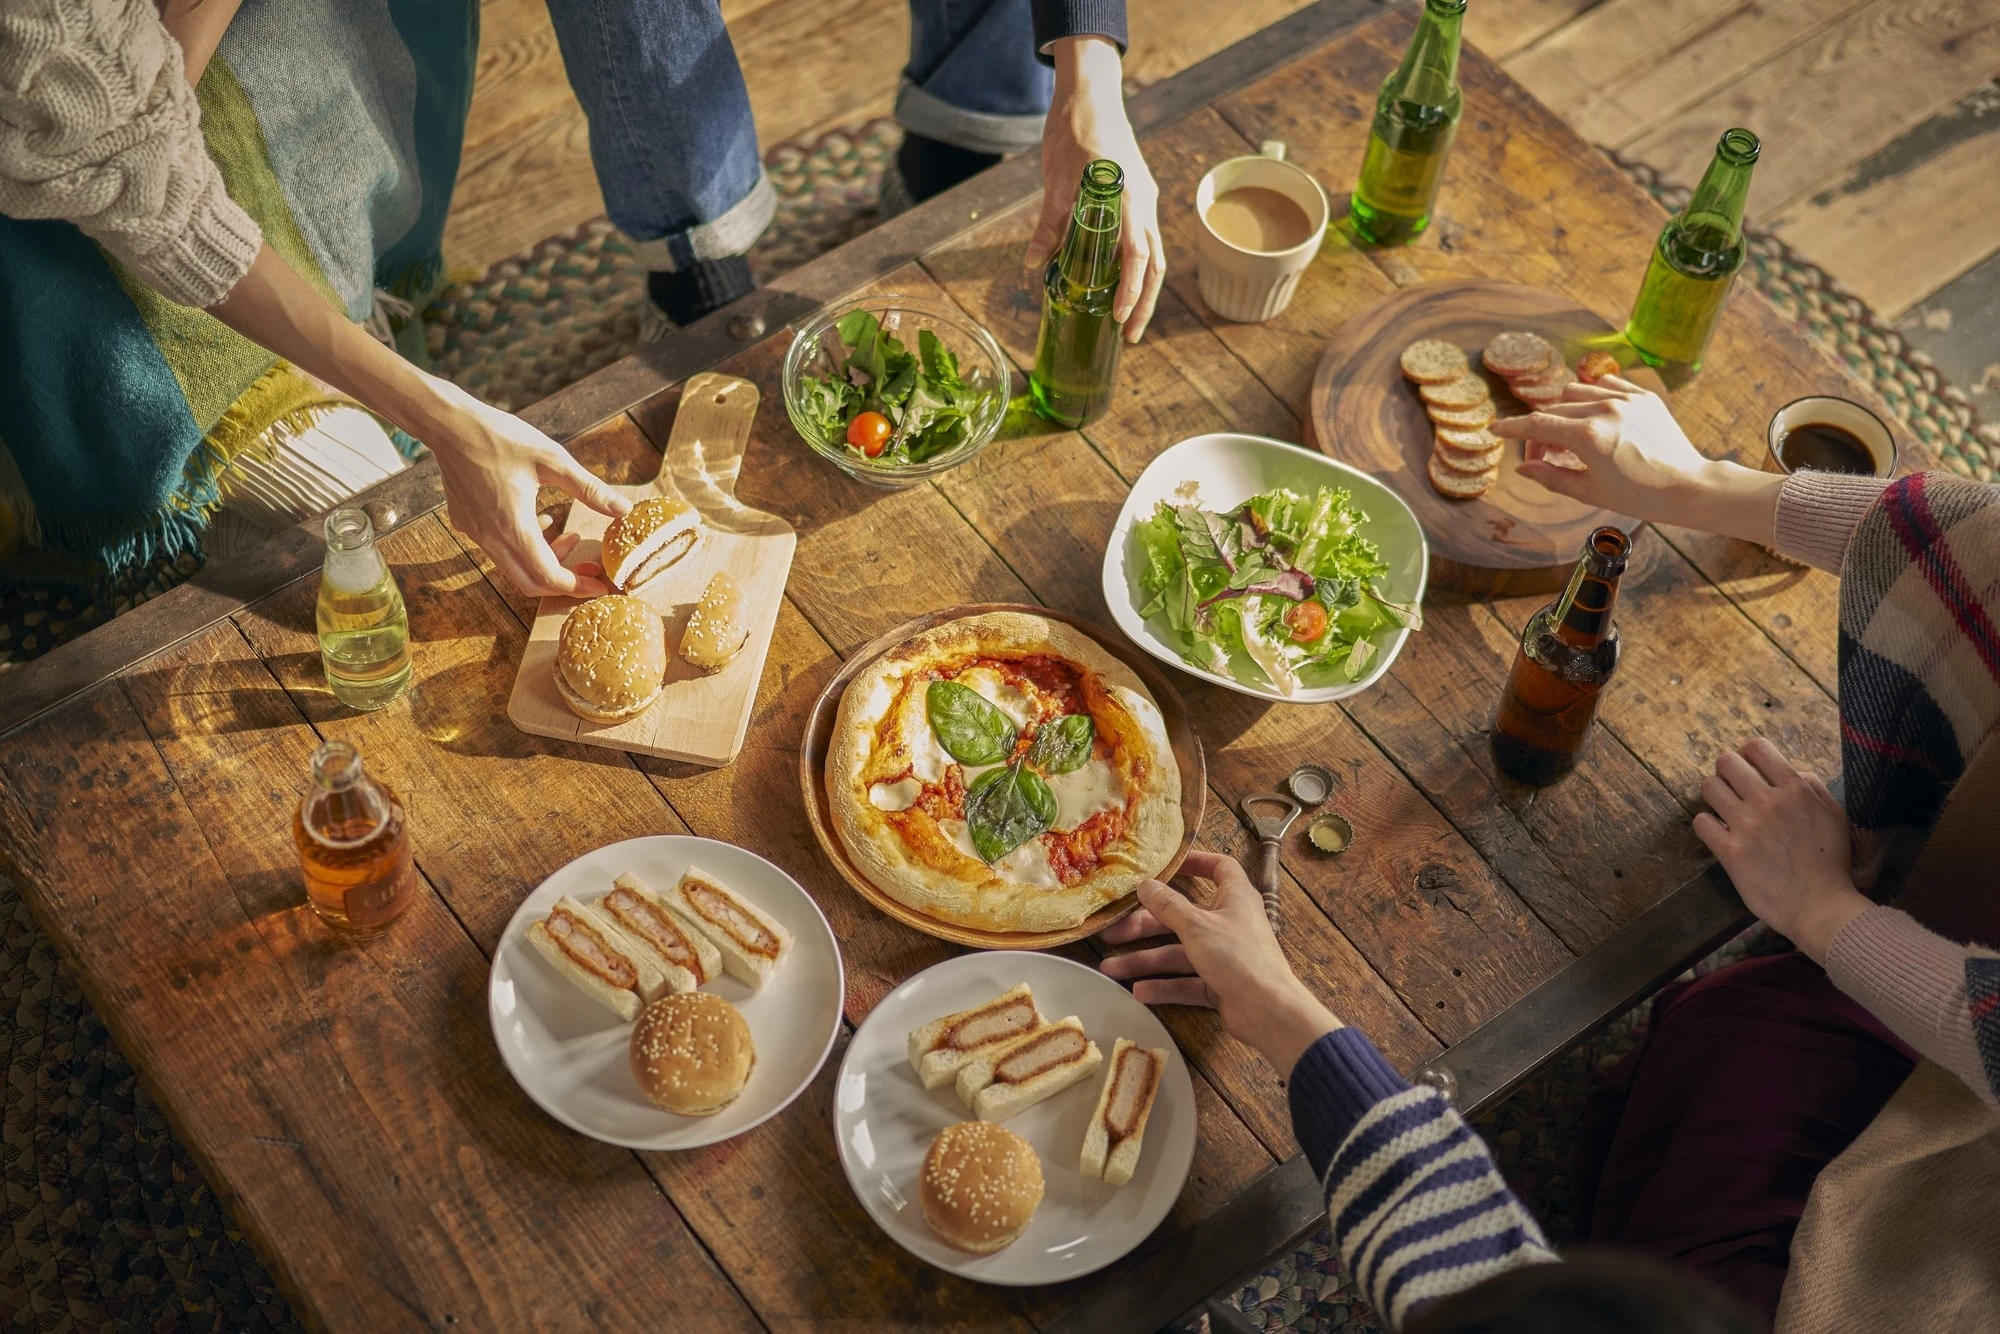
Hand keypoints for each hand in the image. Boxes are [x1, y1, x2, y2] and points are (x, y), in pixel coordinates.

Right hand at [416, 380, 628, 597]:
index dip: (577, 586)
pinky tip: (540, 521)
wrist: (449, 425)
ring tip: (569, 536)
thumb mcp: (552, 459)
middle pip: (530, 583)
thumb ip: (589, 488)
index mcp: (513, 526)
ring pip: (514, 568)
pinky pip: (498, 550)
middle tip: (589, 569)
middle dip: (563, 582)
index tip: (600, 584)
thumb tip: (623, 509)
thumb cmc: (500, 437)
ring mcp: (474, 533)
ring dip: (544, 562)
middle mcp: (490, 537)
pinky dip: (524, 548)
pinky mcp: (466, 524)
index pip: (548, 577)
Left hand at [1025, 37, 1164, 342]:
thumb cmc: (1074, 131)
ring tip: (1128, 322)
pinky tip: (1121, 285)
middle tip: (1130, 338)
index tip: (1121, 318)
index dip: (1132, 290)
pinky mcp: (1139, 197)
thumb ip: (1049, 224)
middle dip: (1144, 303)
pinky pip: (1145, 239)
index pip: (1139, 256)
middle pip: (1155, 265)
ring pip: (1154, 255)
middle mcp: (1144, 203)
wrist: (1090, 95)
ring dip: (1144, 290)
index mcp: (1128, 199)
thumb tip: (1034, 264)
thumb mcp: (1055, 181)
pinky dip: (1138, 268)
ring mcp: (1145, 200)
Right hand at [1098, 849, 1340, 1074]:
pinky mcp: (1220, 985)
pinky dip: (1165, 986)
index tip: (1165, 866)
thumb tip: (1146, 884)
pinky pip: (1187, 981)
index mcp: (1234, 897)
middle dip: (1146, 925)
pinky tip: (1139, 992)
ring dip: (1146, 960)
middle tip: (1113, 931)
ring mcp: (1225, 956)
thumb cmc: (1237, 955)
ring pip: (1179, 953)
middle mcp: (1229, 923)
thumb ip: (1169, 905)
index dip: (1195, 862)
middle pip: (1182, 917)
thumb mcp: (1197, 925)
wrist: (1268, 1011)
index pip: (1219, 868)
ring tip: (1110, 969)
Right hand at [1489, 375, 1785, 542]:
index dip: (1513, 428)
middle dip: (1542, 431)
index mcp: (1589, 437)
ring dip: (1564, 413)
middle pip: (1554, 410)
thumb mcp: (1589, 492)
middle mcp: (1605, 410)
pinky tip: (1595, 417)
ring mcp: (1626, 400)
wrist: (1687, 486)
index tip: (1496, 429)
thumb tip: (1523, 468)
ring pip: (1576, 393)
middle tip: (1545, 455)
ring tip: (1572, 438)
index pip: (1537, 425)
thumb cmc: (1639, 496)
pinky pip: (1605, 385)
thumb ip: (1551, 476)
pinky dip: (1592, 397)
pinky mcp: (1644, 396)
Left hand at [1692, 737, 1870, 962]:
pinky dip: (1706, 825)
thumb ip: (1812, 787)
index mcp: (1795, 789)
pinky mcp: (1729, 851)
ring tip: (1725, 809)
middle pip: (1727, 762)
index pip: (1757, 748)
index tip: (1749, 767)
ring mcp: (1746, 825)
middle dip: (1728, 772)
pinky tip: (1718, 833)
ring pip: (1709, 787)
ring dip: (1715, 795)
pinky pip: (1701, 822)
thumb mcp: (1834, 816)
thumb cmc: (1832, 862)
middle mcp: (1768, 801)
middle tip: (1734, 788)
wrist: (1820, 905)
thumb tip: (1790, 770)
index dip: (1748, 754)